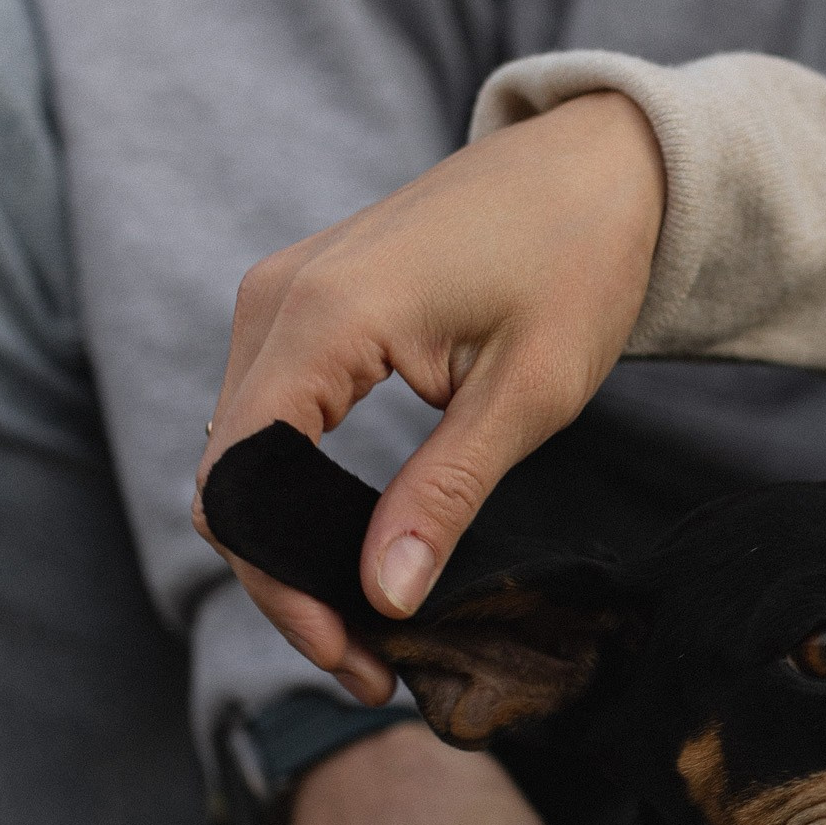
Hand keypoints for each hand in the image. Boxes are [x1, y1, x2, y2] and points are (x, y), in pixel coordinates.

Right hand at [194, 94, 666, 695]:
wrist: (599, 161)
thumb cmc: (580, 258)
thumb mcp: (528, 393)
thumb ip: (444, 493)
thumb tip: (381, 594)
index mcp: (325, 315)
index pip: (245, 483)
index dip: (283, 588)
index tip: (358, 659)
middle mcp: (277, 298)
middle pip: (227, 479)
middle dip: (285, 584)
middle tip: (372, 663)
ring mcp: (282, 294)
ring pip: (237, 454)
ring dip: (286, 544)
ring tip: (370, 617)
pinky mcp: (302, 302)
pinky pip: (266, 416)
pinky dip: (295, 491)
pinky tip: (355, 544)